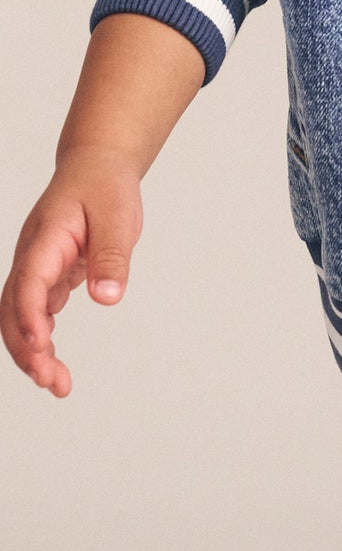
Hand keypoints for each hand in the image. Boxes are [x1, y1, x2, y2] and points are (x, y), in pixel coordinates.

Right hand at [0, 148, 142, 396]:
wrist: (96, 166)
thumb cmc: (105, 186)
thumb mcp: (117, 217)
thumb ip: (112, 257)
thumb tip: (107, 298)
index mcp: (46, 239)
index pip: (29, 283)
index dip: (31, 316)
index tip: (42, 345)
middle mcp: (32, 256)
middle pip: (15, 309)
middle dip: (27, 349)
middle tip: (54, 383)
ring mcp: (36, 267)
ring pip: (21, 316)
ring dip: (32, 351)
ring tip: (58, 384)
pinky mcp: (47, 275)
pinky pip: (36, 312)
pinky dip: (40, 339)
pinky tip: (53, 364)